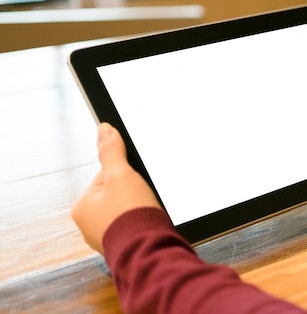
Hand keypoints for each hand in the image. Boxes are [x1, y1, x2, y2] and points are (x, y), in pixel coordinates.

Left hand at [72, 123, 161, 253]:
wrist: (149, 250)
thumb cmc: (130, 216)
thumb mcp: (121, 175)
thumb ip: (111, 151)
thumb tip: (104, 129)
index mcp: (82, 207)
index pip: (105, 177)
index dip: (124, 173)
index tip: (135, 178)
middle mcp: (90, 225)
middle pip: (117, 194)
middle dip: (133, 193)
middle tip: (143, 196)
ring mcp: (107, 238)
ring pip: (127, 211)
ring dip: (139, 209)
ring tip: (148, 211)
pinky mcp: (125, 246)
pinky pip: (134, 226)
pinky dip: (143, 222)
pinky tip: (150, 222)